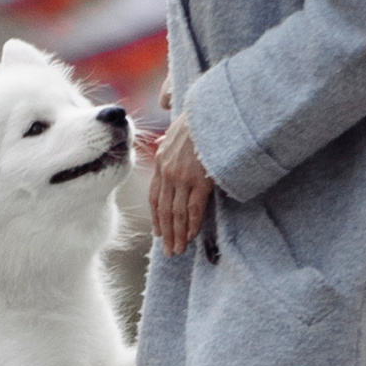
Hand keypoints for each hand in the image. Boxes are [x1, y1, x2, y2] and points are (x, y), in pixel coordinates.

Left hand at [147, 112, 214, 257]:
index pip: (155, 197)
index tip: (159, 233)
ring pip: (177, 213)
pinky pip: (194, 209)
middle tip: (169, 251)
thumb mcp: (174, 129)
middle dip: (167, 233)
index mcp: (161, 163)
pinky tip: (192, 236)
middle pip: (164, 210)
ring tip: (178, 250)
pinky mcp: (200, 181)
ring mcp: (183, 178)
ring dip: (178, 235)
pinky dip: (192, 224)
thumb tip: (162, 143)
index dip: (157, 218)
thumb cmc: (197, 120)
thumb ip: (168, 142)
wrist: (210, 114)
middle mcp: (168, 173)